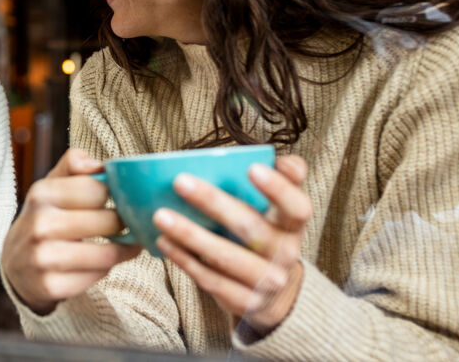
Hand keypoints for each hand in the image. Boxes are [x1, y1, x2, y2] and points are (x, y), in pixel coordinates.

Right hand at [2, 148, 142, 314]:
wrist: (15, 264)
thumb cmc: (43, 219)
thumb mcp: (50, 187)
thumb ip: (73, 166)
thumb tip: (98, 165)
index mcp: (41, 194)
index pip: (98, 189)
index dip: (116, 194)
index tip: (120, 200)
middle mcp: (39, 225)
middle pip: (109, 221)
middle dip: (124, 223)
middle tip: (127, 225)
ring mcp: (43, 257)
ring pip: (107, 253)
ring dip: (123, 249)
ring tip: (126, 245)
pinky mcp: (50, 286)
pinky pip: (97, 276)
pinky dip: (104, 269)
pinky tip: (99, 263)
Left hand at [152, 155, 311, 335]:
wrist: (274, 294)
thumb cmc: (266, 237)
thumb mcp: (277, 213)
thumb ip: (278, 182)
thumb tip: (271, 156)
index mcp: (293, 226)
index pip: (297, 207)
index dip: (279, 189)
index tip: (252, 167)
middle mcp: (285, 254)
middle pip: (251, 228)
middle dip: (214, 203)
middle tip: (180, 181)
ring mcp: (266, 281)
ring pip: (226, 257)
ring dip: (190, 235)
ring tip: (160, 215)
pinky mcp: (244, 302)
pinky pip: (211, 280)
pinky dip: (185, 260)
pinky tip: (164, 242)